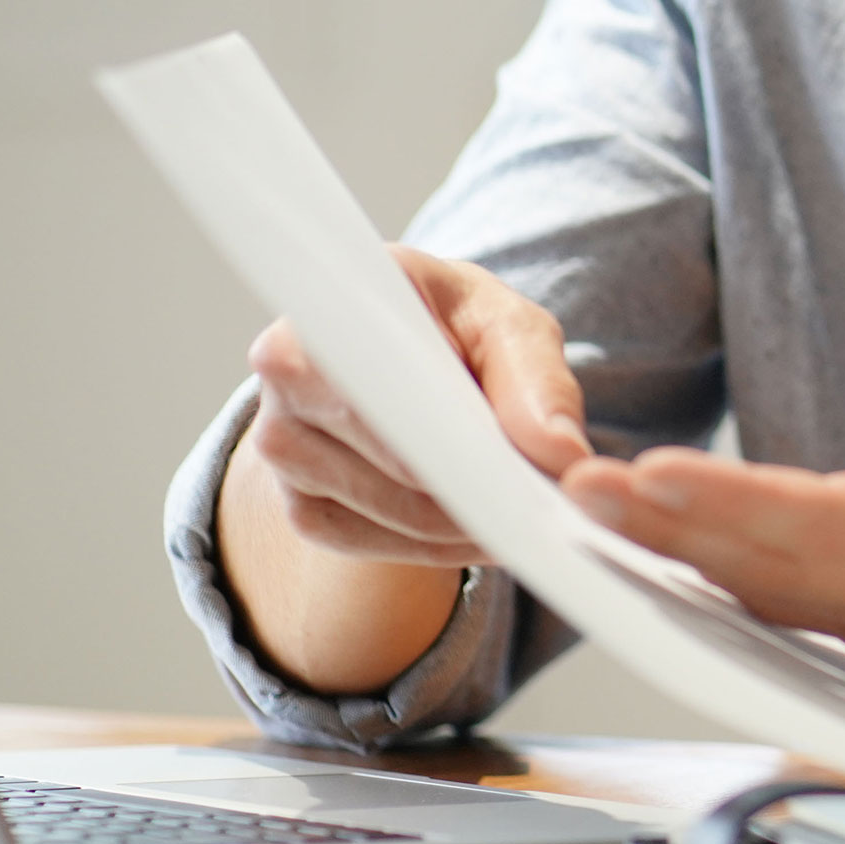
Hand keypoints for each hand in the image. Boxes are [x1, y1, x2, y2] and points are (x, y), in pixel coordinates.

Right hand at [235, 245, 590, 566]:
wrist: (404, 357)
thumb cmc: (459, 329)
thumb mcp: (512, 328)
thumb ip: (540, 382)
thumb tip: (563, 455)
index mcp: (334, 298)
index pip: (388, 375)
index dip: (457, 430)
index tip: (520, 469)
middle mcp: (286, 367)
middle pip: (401, 457)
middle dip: (485, 485)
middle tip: (550, 501)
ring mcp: (282, 443)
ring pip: (402, 512)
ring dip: (475, 521)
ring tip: (526, 506)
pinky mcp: (300, 506)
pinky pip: (386, 545)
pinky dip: (447, 544)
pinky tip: (479, 521)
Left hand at [560, 267, 844, 692]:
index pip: (827, 523)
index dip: (732, 501)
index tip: (649, 473)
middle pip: (770, 569)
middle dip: (666, 533)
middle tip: (570, 494)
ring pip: (771, 596)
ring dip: (680, 560)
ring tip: (595, 517)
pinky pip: (796, 607)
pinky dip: (724, 581)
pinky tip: (673, 555)